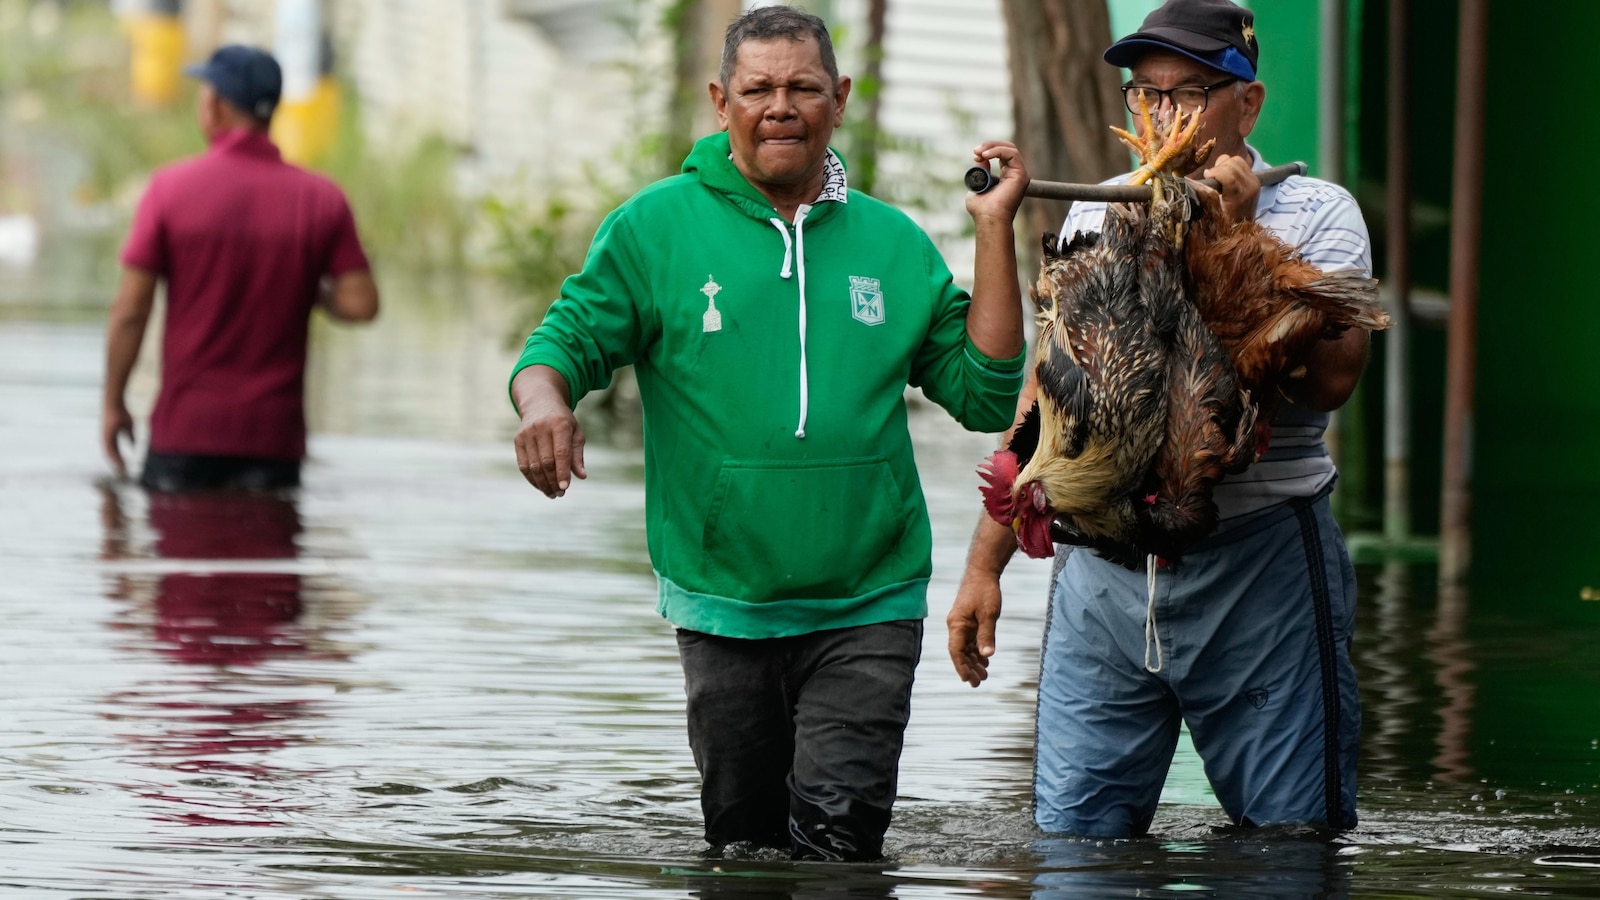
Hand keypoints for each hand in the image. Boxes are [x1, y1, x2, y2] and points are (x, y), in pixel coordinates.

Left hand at [101, 402, 133, 477]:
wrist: (114, 404)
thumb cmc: (121, 413)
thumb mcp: (129, 427)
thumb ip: (131, 437)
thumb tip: (135, 446)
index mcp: (111, 437)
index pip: (115, 451)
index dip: (119, 460)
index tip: (124, 468)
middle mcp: (106, 439)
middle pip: (111, 454)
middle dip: (116, 464)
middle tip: (122, 473)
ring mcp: (105, 437)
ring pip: (109, 453)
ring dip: (115, 462)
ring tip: (121, 470)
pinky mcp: (105, 435)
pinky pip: (109, 448)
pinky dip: (114, 456)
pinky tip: (118, 460)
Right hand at [513, 389, 586, 497]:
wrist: (540, 403)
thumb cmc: (563, 422)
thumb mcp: (576, 433)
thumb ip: (577, 455)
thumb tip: (581, 476)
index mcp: (559, 425)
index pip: (560, 453)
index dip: (562, 472)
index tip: (565, 487)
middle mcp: (541, 428)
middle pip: (546, 462)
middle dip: (553, 481)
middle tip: (560, 494)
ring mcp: (527, 434)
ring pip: (533, 466)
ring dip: (543, 483)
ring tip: (552, 494)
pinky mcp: (518, 440)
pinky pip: (523, 465)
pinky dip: (532, 479)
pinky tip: (541, 486)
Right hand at [947, 567, 1003, 686]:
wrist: (982, 572)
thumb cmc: (984, 591)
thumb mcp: (988, 614)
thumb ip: (987, 634)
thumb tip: (987, 655)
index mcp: (956, 624)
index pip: (955, 651)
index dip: (961, 667)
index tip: (967, 680)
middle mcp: (956, 626)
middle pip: (960, 652)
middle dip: (968, 668)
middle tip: (978, 683)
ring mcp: (962, 624)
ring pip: (965, 648)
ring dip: (973, 661)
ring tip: (983, 675)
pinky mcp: (969, 621)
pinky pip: (970, 641)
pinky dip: (976, 651)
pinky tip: (984, 660)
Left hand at [966, 140, 1027, 223]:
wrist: (988, 218)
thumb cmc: (982, 209)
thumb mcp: (977, 185)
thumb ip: (980, 171)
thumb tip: (980, 158)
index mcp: (1006, 177)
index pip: (1001, 154)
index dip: (988, 151)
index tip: (975, 156)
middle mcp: (1014, 174)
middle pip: (1007, 148)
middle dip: (990, 145)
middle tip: (976, 151)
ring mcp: (1019, 174)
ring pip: (1010, 148)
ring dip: (992, 146)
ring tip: (979, 152)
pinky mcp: (1021, 175)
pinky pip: (1012, 153)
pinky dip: (998, 150)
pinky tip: (986, 155)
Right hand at [1201, 153, 1259, 223]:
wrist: (1243, 229)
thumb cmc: (1224, 224)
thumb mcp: (1212, 213)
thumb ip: (1205, 197)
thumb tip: (1192, 182)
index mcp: (1239, 196)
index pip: (1228, 173)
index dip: (1214, 172)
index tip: (1206, 177)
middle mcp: (1250, 186)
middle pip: (1232, 163)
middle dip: (1217, 168)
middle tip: (1210, 178)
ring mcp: (1254, 181)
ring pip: (1237, 160)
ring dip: (1224, 165)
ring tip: (1218, 177)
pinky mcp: (1255, 179)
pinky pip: (1242, 163)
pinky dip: (1231, 165)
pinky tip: (1226, 176)